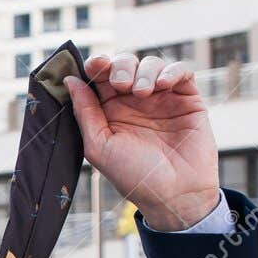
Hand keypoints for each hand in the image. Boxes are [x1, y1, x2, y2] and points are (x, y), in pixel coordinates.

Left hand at [63, 53, 220, 231]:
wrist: (175, 194)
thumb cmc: (134, 176)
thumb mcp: (100, 147)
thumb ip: (85, 112)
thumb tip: (70, 80)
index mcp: (110, 111)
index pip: (99, 77)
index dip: (95, 65)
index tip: (93, 65)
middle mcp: (135, 101)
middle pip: (124, 64)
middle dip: (120, 66)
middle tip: (121, 84)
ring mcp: (162, 98)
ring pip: (151, 63)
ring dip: (144, 70)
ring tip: (143, 92)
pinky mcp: (188, 98)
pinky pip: (181, 70)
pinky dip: (171, 70)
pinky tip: (163, 85)